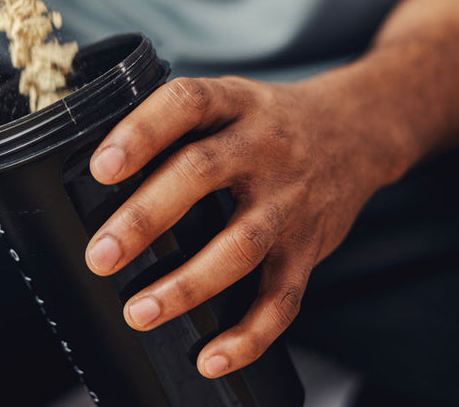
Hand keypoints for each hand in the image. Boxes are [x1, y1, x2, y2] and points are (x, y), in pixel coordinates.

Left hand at [84, 75, 403, 378]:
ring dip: (186, 285)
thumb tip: (100, 169)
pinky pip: (282, 297)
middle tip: (100, 256)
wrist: (359, 131)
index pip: (185, 103)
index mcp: (235, 102)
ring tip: (139, 311)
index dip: (141, 133)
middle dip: (144, 218)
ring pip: (239, 244)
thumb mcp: (229, 100)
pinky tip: (211, 358)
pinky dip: (248, 335)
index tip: (102, 168)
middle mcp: (264, 146)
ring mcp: (290, 199)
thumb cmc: (270, 122)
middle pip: (201, 174)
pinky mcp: (310, 247)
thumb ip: (178, 124)